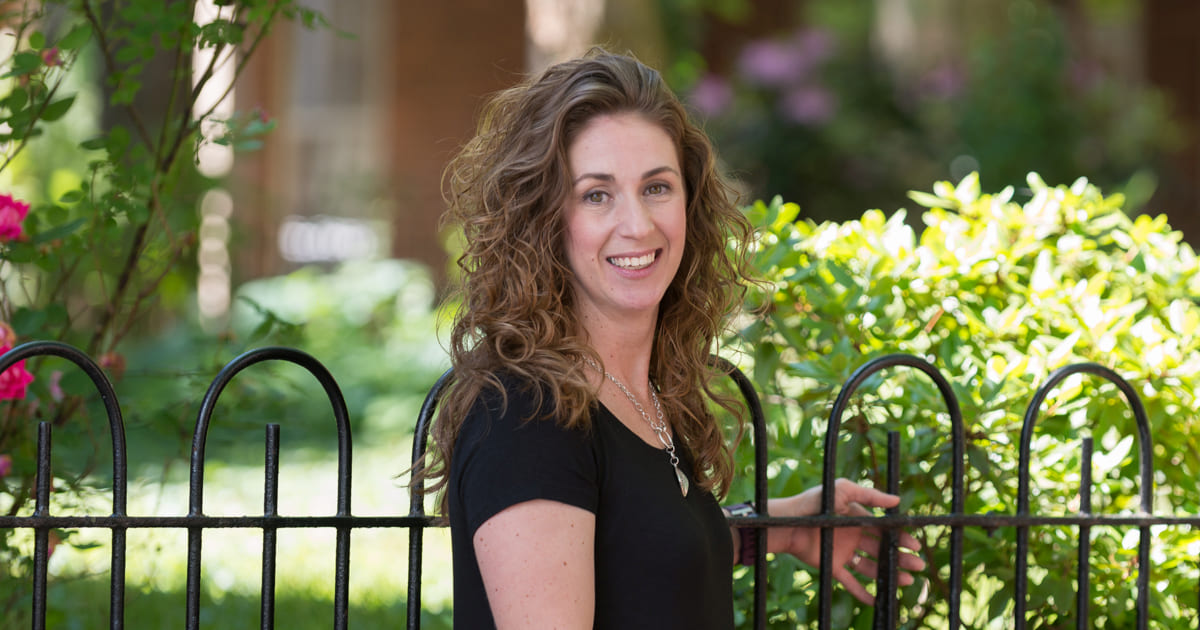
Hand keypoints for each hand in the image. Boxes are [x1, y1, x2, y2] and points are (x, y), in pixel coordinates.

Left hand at [766, 478, 924, 604]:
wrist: (789, 523)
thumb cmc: (816, 502)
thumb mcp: (844, 491)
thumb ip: (870, 495)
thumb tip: (897, 500)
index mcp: (858, 518)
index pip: (884, 530)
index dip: (900, 538)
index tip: (915, 545)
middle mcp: (853, 536)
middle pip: (882, 549)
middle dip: (901, 557)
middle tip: (919, 565)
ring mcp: (843, 552)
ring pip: (871, 567)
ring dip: (888, 573)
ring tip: (906, 580)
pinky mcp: (832, 567)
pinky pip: (850, 582)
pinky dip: (863, 592)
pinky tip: (878, 599)